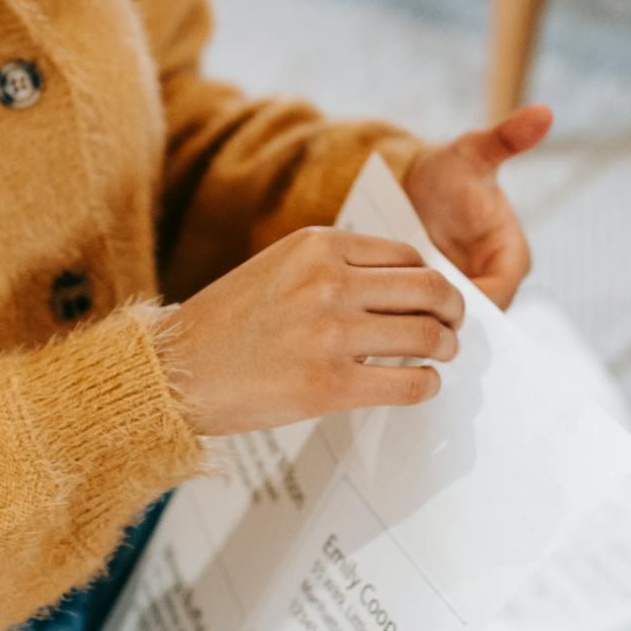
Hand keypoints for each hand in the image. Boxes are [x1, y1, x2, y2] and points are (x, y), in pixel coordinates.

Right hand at [158, 227, 467, 435]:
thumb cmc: (227, 323)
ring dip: (445, 347)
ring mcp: (332, 334)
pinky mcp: (332, 385)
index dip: (432, 278)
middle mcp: (330, 282)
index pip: (407, 255)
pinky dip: (426, 384)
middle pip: (429, 289)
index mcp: (318, 244)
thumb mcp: (280, 266)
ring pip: (427, 334)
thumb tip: (401, 285)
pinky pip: (409, 382)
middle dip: (452, 310)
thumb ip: (335, 266)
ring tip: (441, 355)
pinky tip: (420, 384)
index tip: (433, 297)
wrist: (177, 370)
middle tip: (453, 326)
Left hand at [400, 103, 551, 309]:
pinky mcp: (440, 304)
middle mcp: (494, 282)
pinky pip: (430, 323)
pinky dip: (411, 321)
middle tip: (402, 305)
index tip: (431, 292)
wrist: (416, 184)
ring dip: (424, 321)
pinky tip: (384, 316)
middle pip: (475, 318)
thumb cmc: (450, 168)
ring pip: (450, 324)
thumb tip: (544, 111)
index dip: (468, 300)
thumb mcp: (472, 153)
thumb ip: (506, 138)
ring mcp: (466, 296)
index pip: (498, 295)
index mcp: (512, 256)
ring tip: (388, 309)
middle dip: (442, 315)